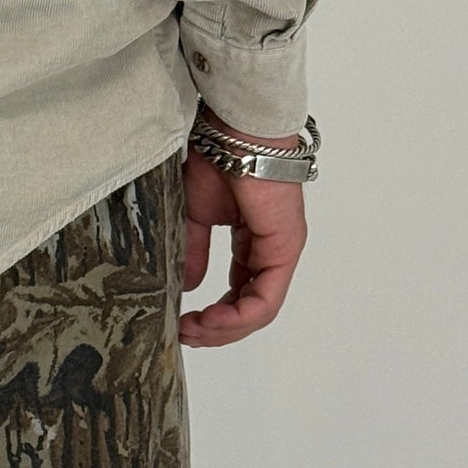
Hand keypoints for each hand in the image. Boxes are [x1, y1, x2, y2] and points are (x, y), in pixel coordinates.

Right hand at [180, 131, 307, 347]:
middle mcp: (270, 251)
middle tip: (186, 335)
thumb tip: (186, 287)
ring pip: (259, 309)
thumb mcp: (194, 215)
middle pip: (249, 308)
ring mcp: (281, 252)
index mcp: (251, 241)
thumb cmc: (217, 159)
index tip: (182, 322)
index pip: (238, 291)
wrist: (233, 131)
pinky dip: (238, 316)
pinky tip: (212, 319)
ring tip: (194, 331)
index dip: (212, 314)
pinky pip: (265, 298)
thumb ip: (193, 251)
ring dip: (226, 328)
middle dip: (217, 328)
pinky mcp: (284, 250)